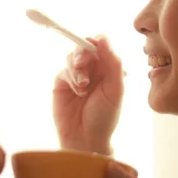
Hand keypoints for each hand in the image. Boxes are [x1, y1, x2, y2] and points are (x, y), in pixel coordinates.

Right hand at [53, 35, 123, 153]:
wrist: (86, 139)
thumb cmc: (105, 117)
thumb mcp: (115, 89)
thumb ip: (113, 63)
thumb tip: (103, 38)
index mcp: (109, 67)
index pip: (102, 44)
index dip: (97, 41)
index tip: (94, 44)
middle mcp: (93, 68)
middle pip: (84, 46)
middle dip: (82, 53)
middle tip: (82, 64)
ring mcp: (76, 75)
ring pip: (72, 57)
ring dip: (77, 68)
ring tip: (83, 86)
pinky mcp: (62, 82)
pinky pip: (63, 70)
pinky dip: (70, 77)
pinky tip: (78, 91)